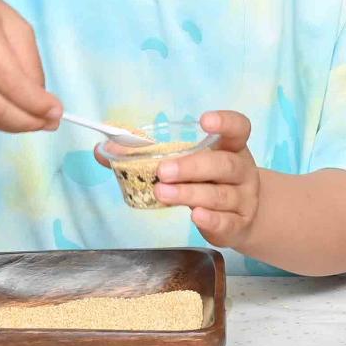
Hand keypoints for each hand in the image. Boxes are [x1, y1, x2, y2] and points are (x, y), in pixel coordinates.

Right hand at [0, 0, 59, 132]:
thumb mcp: (11, 23)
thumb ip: (30, 61)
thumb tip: (42, 102)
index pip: (11, 82)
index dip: (37, 104)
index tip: (56, 113)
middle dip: (28, 121)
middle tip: (48, 123)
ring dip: (12, 125)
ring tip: (31, 119)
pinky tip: (5, 113)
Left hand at [153, 111, 262, 248]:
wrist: (240, 217)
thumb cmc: (208, 182)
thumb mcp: (187, 164)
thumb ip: (146, 156)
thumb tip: (102, 150)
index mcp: (231, 148)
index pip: (238, 128)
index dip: (225, 122)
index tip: (205, 121)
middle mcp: (241, 171)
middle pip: (225, 165)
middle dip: (192, 167)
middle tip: (163, 171)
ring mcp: (243, 199)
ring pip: (220, 195)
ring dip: (190, 193)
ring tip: (162, 193)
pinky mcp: (238, 224)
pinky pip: (227, 221)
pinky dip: (211, 219)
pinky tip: (196, 216)